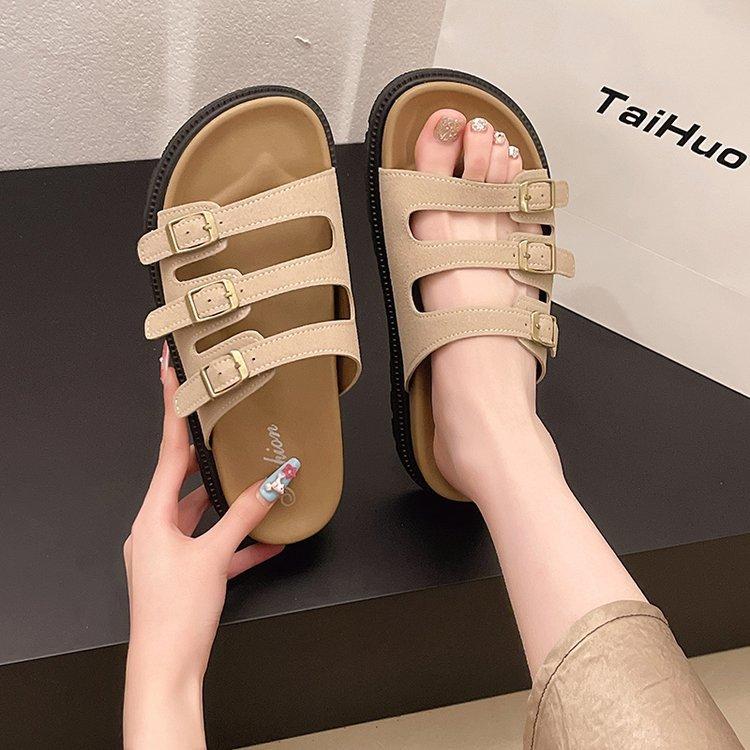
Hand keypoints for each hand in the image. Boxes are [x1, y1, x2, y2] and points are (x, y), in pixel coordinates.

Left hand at [123, 343, 287, 748]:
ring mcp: (170, 553)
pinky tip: (272, 538)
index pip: (168, 452)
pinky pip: (215, 547)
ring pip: (204, 515)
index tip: (172, 376)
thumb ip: (247, 515)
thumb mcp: (214, 556)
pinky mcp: (186, 574)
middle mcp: (155, 529)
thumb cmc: (176, 613)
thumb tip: (277, 482)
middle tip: (224, 426)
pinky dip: (240, 541)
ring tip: (258, 481)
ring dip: (232, 503)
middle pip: (185, 480)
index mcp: (151, 516)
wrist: (168, 669)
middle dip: (208, 457)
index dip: (174, 412)